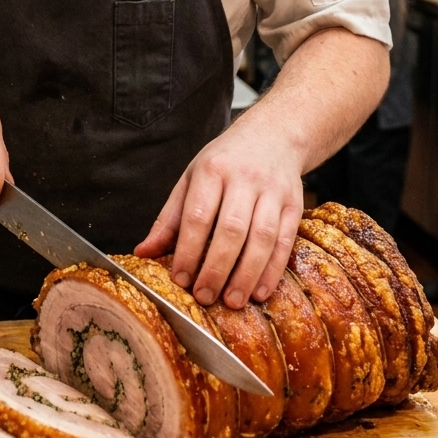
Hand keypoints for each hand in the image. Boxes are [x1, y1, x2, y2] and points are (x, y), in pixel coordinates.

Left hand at [133, 126, 303, 308]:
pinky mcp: (294, 205)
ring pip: (262, 237)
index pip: (199, 215)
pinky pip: (285, 242)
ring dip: (246, 274)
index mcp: (213, 170)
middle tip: (205, 296)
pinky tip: (259, 291)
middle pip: (232, 229)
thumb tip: (143, 252)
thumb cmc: (224, 162)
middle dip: (217, 268)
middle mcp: (245, 179)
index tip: (181, 279)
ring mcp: (273, 191)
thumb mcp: (191, 179)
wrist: (273, 136)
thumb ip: (169, 219)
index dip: (189, 250)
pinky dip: (272, 271)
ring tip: (232, 301)